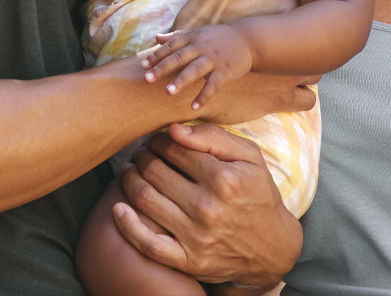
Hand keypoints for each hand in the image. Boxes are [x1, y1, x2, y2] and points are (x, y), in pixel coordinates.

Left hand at [114, 122, 301, 285]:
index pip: (174, 149)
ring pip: (146, 200)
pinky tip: (118, 208)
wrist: (272, 248)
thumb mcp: (250, 158)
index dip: (159, 140)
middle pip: (155, 171)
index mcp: (223, 178)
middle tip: (139, 152)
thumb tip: (174, 129)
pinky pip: (148, 244)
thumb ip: (214, 138)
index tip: (155, 139)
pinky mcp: (188, 260)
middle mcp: (208, 207)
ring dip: (129, 180)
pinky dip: (127, 225)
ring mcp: (196, 237)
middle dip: (142, 156)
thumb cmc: (259, 195)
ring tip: (129, 171)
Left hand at [143, 25, 252, 109]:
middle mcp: (202, 47)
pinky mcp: (225, 71)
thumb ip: (177, 37)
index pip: (172, 46)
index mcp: (193, 37)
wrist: (247, 40)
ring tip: (168, 93)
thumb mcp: (197, 33)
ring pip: (195, 70)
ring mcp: (214, 59)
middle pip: (179, 57)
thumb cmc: (217, 38)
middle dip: (163, 68)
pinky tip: (194, 107)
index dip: (157, 55)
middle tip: (147, 79)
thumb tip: (156, 38)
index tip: (142, 66)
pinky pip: (213, 85)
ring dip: (181, 81)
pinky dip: (204, 96)